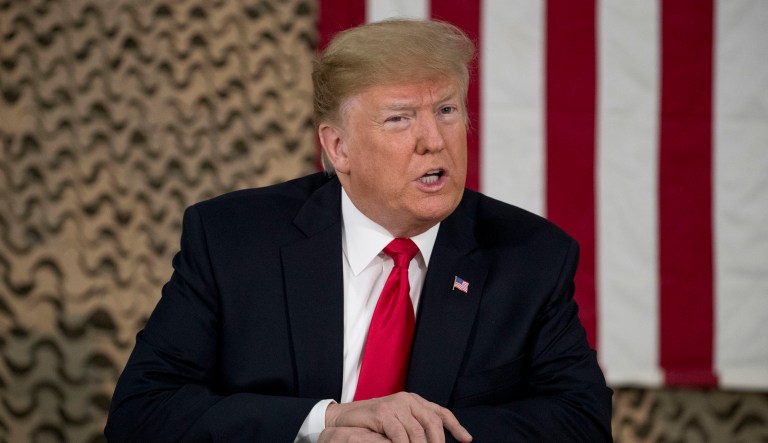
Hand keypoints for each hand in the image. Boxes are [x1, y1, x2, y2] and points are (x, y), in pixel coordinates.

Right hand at [325, 392, 471, 442]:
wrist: (344, 418)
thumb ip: (414, 426)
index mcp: (414, 401)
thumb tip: (436, 440)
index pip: (440, 412)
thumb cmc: (373, 423)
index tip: (467, 440)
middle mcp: (407, 400)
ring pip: (418, 431)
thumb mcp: (398, 422)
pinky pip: (400, 434)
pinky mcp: (383, 412)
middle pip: (432, 422)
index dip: (455, 426)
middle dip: (438, 442)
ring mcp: (395, 405)